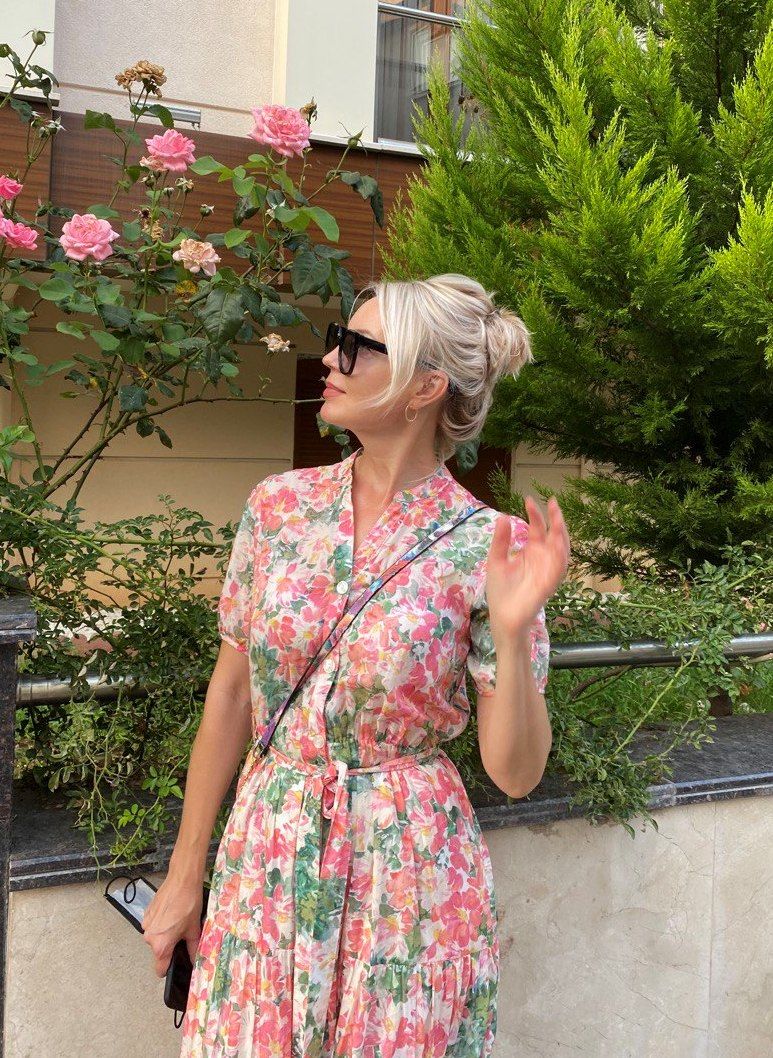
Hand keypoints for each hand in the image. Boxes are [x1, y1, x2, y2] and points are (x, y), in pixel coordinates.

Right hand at [140, 874, 203, 977]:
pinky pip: (154, 925)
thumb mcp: (194, 929)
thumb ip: (193, 948)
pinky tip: (172, 913)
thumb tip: (194, 959)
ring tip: (178, 920)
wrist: (182, 880)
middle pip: (159, 950)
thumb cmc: (188, 903)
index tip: (175, 965)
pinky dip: (161, 923)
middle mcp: (149, 937)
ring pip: (156, 937)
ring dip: (165, 933)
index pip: (160, 969)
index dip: (168, 969)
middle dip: (170, 945)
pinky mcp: (146, 913)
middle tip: (182, 934)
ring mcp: (146, 924)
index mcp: (161, 945)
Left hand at [485, 495, 570, 640]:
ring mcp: (548, 569)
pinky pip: (560, 567)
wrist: (503, 616)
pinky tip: (558, 542)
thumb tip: (503, 516)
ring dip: (562, 533)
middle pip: (554, 534)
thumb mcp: (496, 559)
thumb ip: (501, 540)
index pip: (537, 528)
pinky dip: (561, 555)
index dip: (535, 514)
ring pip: (562, 548)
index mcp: (531, 550)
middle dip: (555, 518)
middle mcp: (543, 557)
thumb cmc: (501, 590)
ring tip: (558, 518)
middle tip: (552, 502)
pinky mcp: (550, 582)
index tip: (528, 500)